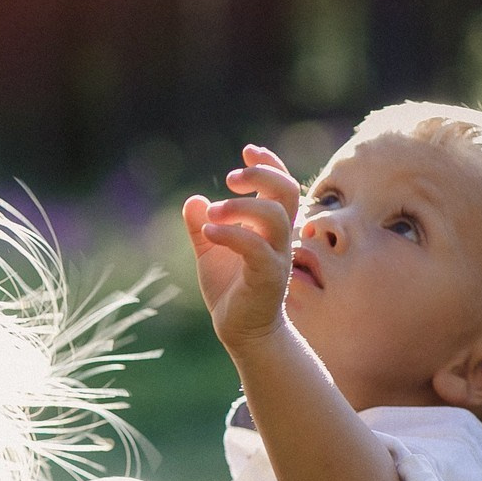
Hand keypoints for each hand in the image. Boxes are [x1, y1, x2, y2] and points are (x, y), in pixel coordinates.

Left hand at [183, 145, 304, 351]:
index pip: (281, 185)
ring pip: (274, 217)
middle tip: (230, 178)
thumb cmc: (231, 288)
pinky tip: (209, 233)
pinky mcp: (268, 278)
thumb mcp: (210, 251)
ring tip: (212, 213)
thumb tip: (193, 200)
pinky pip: (257, 249)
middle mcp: (280, 238)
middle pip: (287, 192)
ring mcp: (278, 257)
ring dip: (241, 207)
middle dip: (262, 176)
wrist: (240, 330)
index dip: (269, 164)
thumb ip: (202, 226)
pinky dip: (232, 235)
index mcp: (270, 227)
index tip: (248, 150)